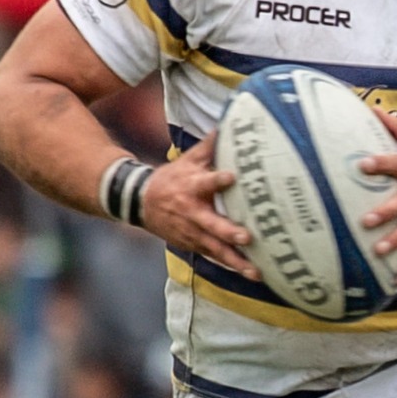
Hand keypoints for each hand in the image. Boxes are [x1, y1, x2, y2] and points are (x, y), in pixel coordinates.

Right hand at [138, 131, 259, 278]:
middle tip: (246, 237)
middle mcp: (191, 212)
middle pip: (211, 224)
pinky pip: (215, 258)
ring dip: (236, 261)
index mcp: (191, 187)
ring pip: (215, 249)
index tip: (231, 177)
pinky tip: (250, 274)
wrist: (140, 203)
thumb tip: (228, 123)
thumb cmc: (171, 179)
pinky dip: (232, 266)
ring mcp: (192, 232)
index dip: (218, 180)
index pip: (205, 182)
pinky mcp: (193, 245)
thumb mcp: (186, 161)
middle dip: (228, 232)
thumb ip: (209, 146)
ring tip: (256, 272)